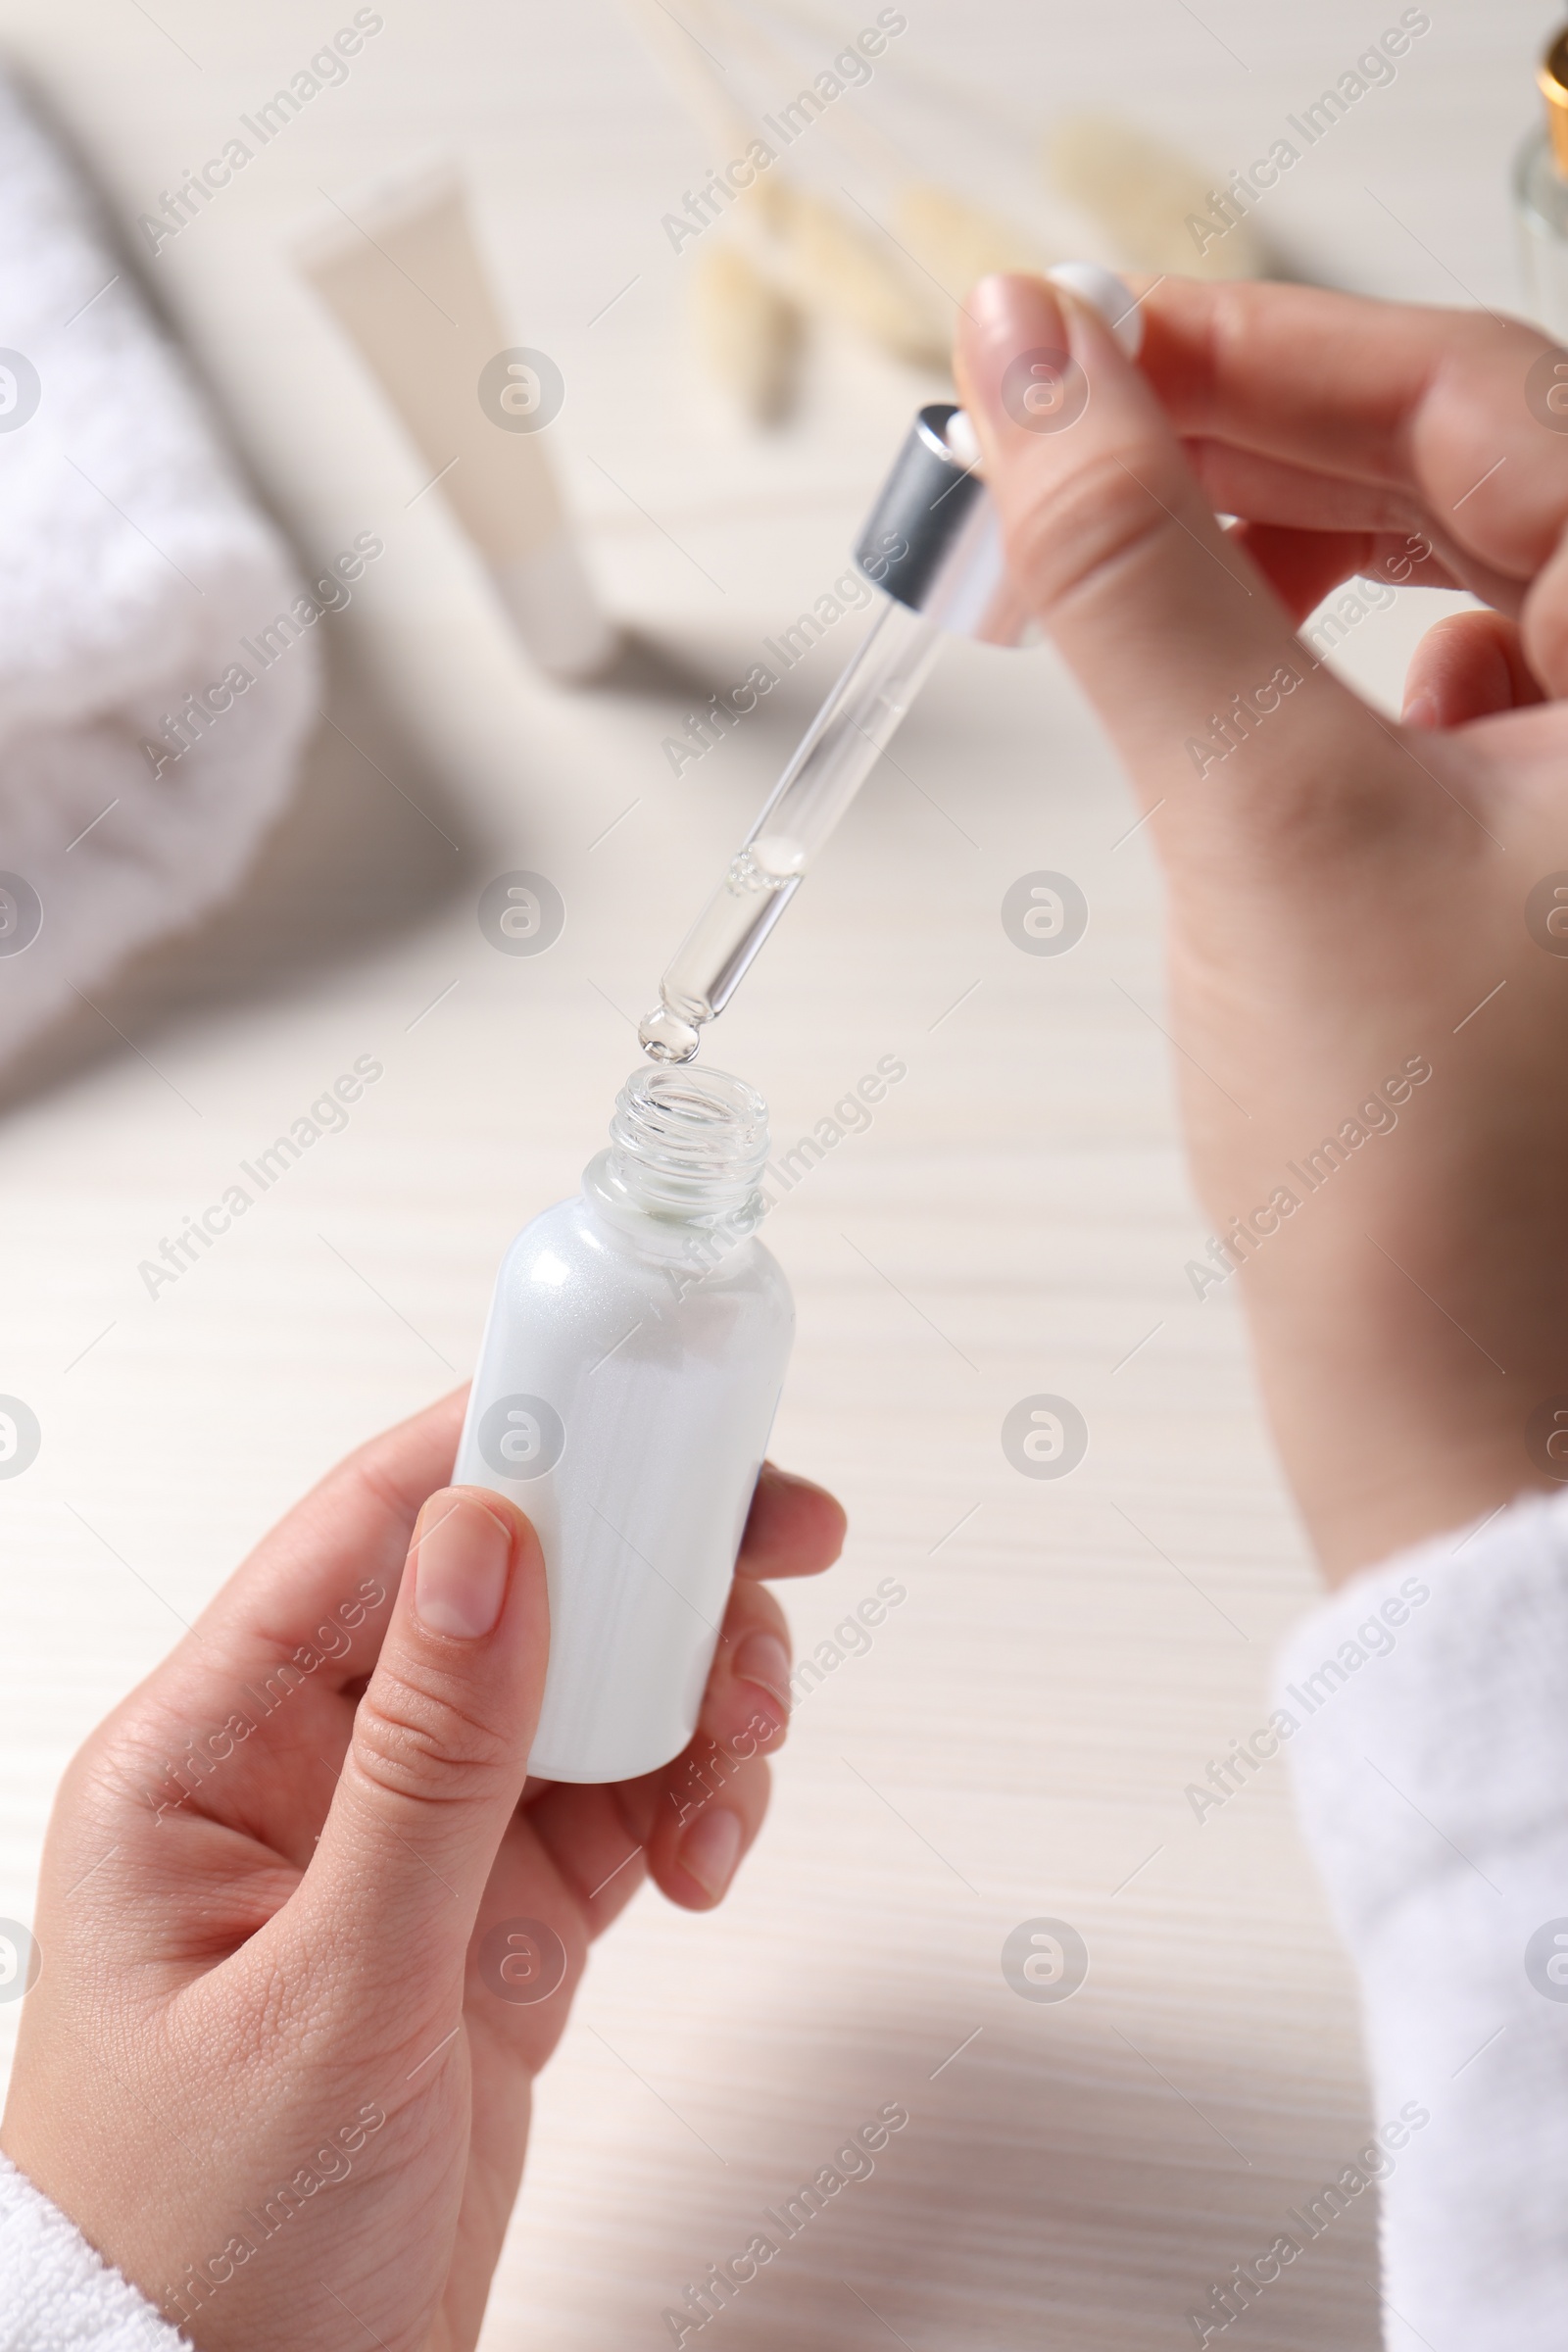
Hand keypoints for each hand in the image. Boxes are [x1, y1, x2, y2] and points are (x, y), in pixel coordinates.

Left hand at [0, 1389, 843, 2348]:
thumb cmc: (200, 2239)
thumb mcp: (325, 1993)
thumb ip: (423, 1761)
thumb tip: (487, 1540)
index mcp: (212, 1750)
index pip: (373, 1530)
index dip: (513, 1441)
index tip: (644, 1405)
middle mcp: (315, 1770)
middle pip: (513, 1589)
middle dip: (648, 1565)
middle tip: (774, 1548)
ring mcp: (415, 1840)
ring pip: (588, 1686)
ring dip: (690, 1698)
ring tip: (735, 1771)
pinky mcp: (496, 1915)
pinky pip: (620, 1797)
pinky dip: (690, 1799)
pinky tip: (704, 1851)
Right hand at [955, 273, 1567, 1579]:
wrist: (1464, 1428)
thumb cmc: (1439, 1191)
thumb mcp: (1265, 828)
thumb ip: (1139, 570)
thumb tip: (1036, 366)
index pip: (1474, 391)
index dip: (1254, 342)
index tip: (1072, 337)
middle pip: (1462, 466)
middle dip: (1241, 442)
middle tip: (1052, 446)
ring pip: (1437, 571)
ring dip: (1260, 545)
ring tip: (1104, 565)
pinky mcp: (1542, 865)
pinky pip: (1423, 688)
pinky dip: (1303, 658)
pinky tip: (1240, 689)